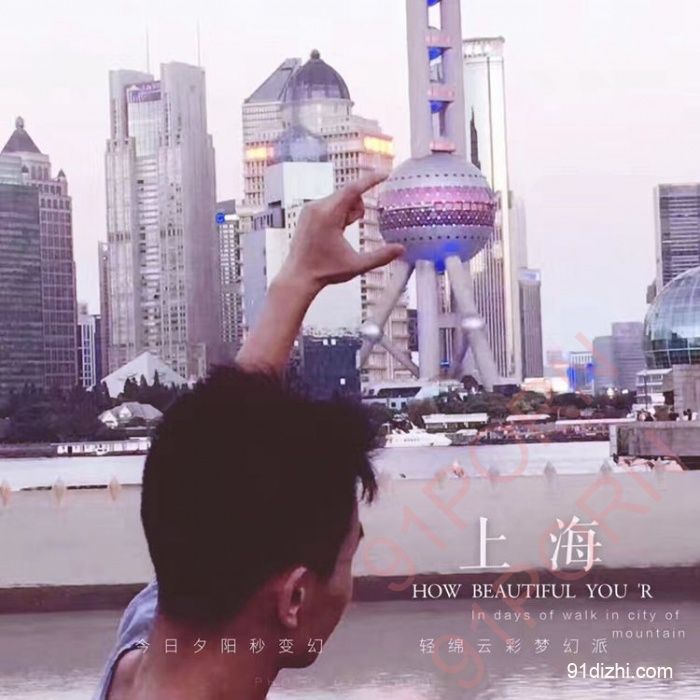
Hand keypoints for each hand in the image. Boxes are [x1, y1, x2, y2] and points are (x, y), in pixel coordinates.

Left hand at [278, 171, 404, 292]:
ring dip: (347, 211)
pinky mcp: (307, 212)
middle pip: (348, 194)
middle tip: (352, 226)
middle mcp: (317, 207)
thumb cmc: (324, 271)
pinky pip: (329, 202)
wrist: (299, 277)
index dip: (371, 180)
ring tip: (341, 232)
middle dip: (357, 207)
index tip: (385, 175)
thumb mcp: (356, 265)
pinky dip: (338, 212)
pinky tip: (334, 231)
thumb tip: (400, 250)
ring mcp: (310, 208)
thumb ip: (381, 256)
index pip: (354, 189)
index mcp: (328, 216)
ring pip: (339, 198)